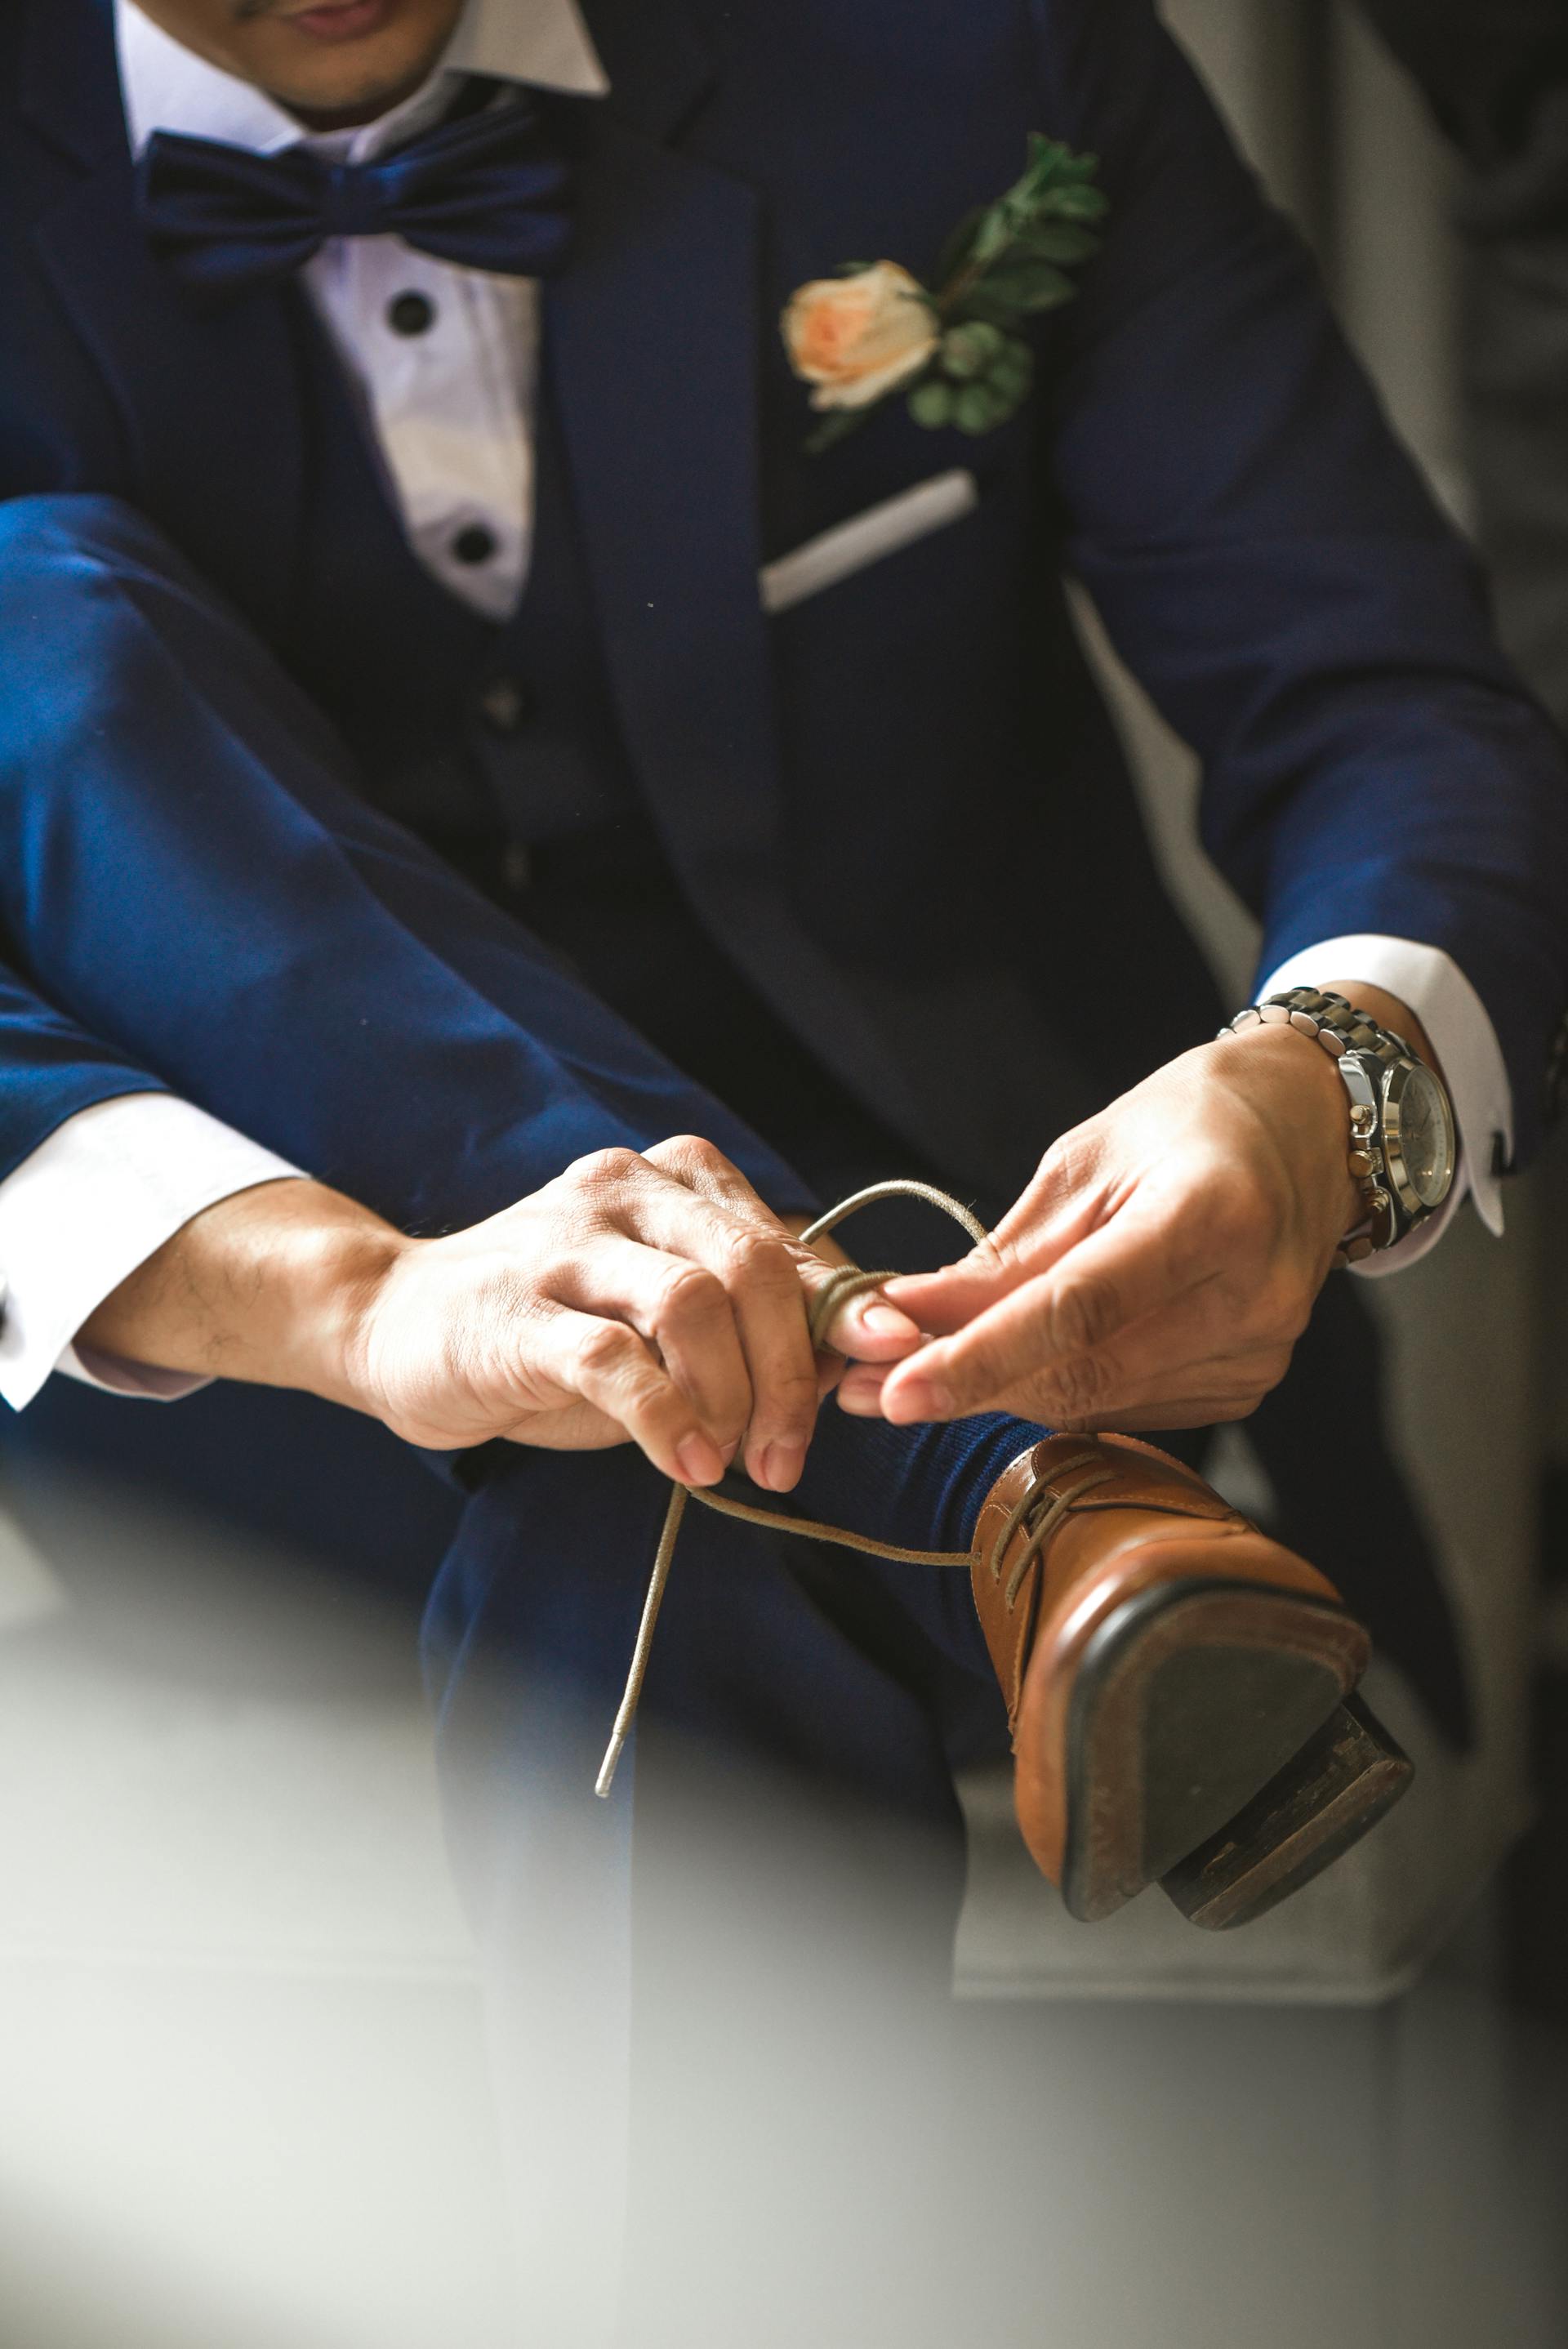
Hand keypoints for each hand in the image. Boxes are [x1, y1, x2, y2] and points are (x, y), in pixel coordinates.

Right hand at [346, 1136, 920, 1482]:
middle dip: (792, 1371)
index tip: (881, 1380)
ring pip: (692, 1303)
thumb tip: (866, 1350)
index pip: (788, 1246)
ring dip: (732, 1397)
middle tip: (790, 1452)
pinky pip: (613, 1358)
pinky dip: (665, 1416)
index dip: (844, 1320)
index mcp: (675, 1180)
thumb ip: (752, 1318)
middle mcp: (626, 1189)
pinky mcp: (516, 1309)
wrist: (393, 1322)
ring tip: (731, 1461)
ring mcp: (567, 1242)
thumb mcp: (662, 1314)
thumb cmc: (551, 1326)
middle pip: (753, 1266)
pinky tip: (686, 1461)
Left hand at [836, 1023, 1365, 1433]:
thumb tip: (905, 1316)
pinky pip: (1127, 1407)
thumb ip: (1002, 1254)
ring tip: (917, 1373)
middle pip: (1081, 1373)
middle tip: (863, 1387)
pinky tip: (1015, 1364)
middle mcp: (1250, 1297)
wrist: (1306, 1129)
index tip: (896, 1393)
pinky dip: (1059, 1390)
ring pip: (1096, 1403)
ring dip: (999, 1393)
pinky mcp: (1248, 1384)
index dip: (979, 1359)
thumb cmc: (1188, 1123)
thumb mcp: (1083, 1160)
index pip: (1078, 1312)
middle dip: (966, 1384)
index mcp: (1212, 1215)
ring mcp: (1259, 1352)